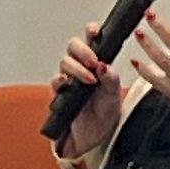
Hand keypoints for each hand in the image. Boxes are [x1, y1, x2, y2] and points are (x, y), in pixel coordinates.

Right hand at [52, 31, 127, 160]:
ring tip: (89, 80)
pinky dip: (60, 80)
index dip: (91, 32)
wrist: (95, 137)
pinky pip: (55, 82)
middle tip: (93, 61)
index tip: (95, 31)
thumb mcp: (114, 96)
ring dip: (77, 68)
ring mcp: (69, 79)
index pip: (92, 40)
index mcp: (97, 62)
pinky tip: (67, 83)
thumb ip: (111, 80)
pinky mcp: (60, 93)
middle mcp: (81, 67)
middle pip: (74, 46)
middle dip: (83, 50)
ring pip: (65, 62)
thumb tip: (104, 65)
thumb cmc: (105, 113)